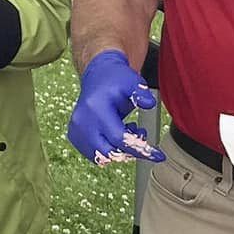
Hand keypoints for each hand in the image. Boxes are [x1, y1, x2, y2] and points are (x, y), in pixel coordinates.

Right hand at [66, 49, 164, 164]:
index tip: (158, 155)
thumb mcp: (132, 82)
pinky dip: (108, 151)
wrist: (98, 76)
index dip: (141, 149)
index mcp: (96, 108)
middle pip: (110, 152)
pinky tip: (116, 135)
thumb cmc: (117, 80)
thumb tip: (149, 103)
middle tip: (142, 135)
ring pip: (101, 157)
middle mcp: (83, 121)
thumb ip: (141, 92)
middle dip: (131, 152)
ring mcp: (76, 129)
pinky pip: (94, 155)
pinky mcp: (74, 135)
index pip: (119, 138)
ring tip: (128, 131)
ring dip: (119, 152)